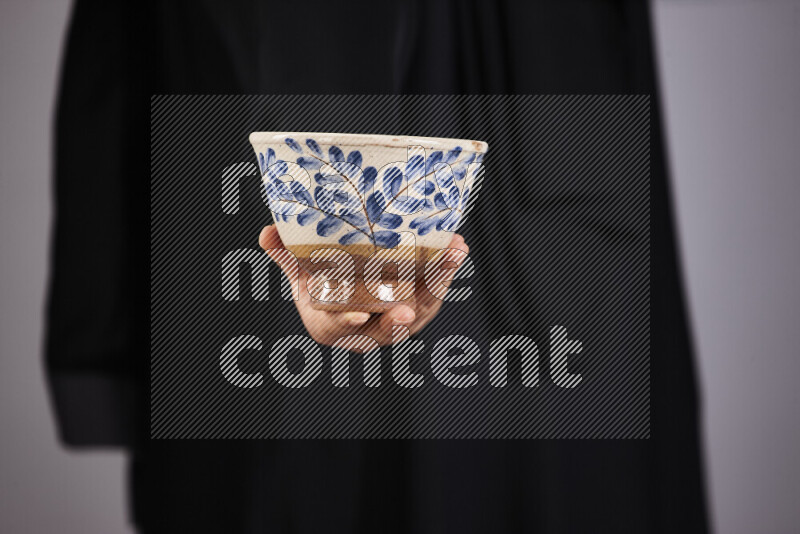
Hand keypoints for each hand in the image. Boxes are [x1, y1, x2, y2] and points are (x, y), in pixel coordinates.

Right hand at [258, 225, 468, 348]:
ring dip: (438, 283)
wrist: (352, 294)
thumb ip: (287, 257)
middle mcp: (369, 331)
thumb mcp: (301, 276)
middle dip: (399, 321)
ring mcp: (399, 321)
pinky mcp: (420, 306)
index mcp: (332, 326)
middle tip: (406, 310)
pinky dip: (446, 271)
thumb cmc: (322, 289)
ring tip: (451, 255)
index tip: (356, 317)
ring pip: (420, 309)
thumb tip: (267, 233)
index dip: (347, 325)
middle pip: (388, 329)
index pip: (339, 329)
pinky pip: (436, 291)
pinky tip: (456, 248)